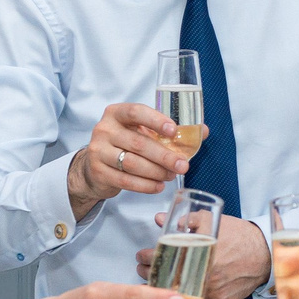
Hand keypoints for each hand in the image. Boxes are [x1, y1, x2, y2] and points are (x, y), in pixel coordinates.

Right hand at [66, 103, 194, 217]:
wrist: (95, 165)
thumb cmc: (125, 144)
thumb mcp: (142, 132)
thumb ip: (169, 131)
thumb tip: (203, 131)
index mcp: (116, 113)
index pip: (136, 112)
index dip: (156, 121)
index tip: (174, 131)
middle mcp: (104, 129)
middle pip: (138, 143)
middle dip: (164, 156)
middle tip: (183, 165)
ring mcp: (98, 151)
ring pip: (132, 163)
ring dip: (156, 172)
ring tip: (171, 176)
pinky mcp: (98, 172)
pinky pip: (125, 180)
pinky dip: (145, 185)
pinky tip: (158, 186)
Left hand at [134, 216, 269, 298]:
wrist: (265, 253)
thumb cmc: (240, 236)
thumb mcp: (213, 220)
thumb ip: (186, 219)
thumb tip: (160, 219)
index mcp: (202, 253)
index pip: (164, 259)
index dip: (147, 257)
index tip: (142, 255)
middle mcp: (206, 276)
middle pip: (166, 280)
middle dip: (150, 273)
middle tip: (143, 268)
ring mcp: (213, 292)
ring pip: (178, 297)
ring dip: (162, 290)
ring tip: (154, 281)